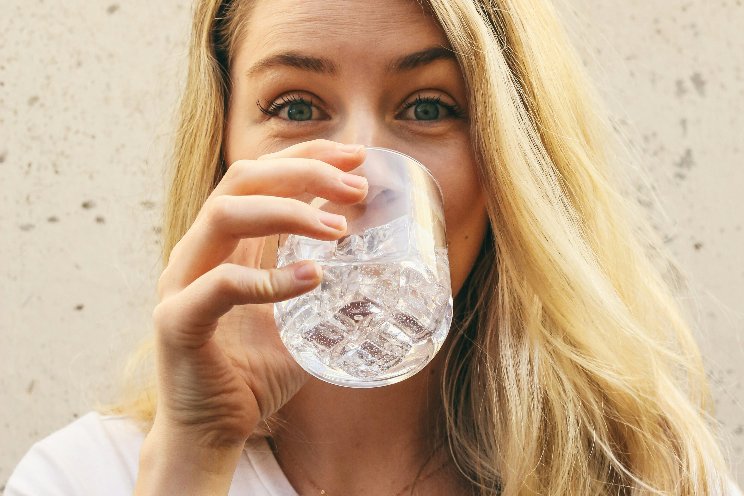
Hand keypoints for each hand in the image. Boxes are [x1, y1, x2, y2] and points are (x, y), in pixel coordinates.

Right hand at [135, 140, 366, 494]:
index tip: (356, 156)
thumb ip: (322, 287)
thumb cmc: (253, 372)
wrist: (211, 432)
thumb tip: (379, 268)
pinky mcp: (178, 322)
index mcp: (224, 244)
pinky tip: (312, 278)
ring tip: (339, 228)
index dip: (306, 156)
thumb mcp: (297, 319)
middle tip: (356, 186)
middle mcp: (198, 252)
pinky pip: (220, 286)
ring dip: (288, 212)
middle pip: (242, 180)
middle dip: (303, 172)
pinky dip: (268, 279)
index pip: (260, 176)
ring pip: (225, 216)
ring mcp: (182, 283)